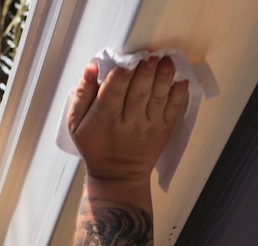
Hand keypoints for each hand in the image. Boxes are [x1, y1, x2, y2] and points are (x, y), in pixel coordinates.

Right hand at [66, 56, 188, 182]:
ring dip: (163, 79)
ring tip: (167, 62)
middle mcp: (128, 121)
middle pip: (138, 92)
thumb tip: (92, 67)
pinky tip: (181, 81)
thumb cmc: (95, 146)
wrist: (118, 176)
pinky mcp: (163, 129)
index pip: (112, 92)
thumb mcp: (76, 122)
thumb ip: (82, 93)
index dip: (120, 77)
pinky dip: (178, 95)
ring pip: (157, 98)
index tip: (126, 63)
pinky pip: (173, 110)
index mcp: (105, 117)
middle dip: (145, 72)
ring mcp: (148, 125)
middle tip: (151, 57)